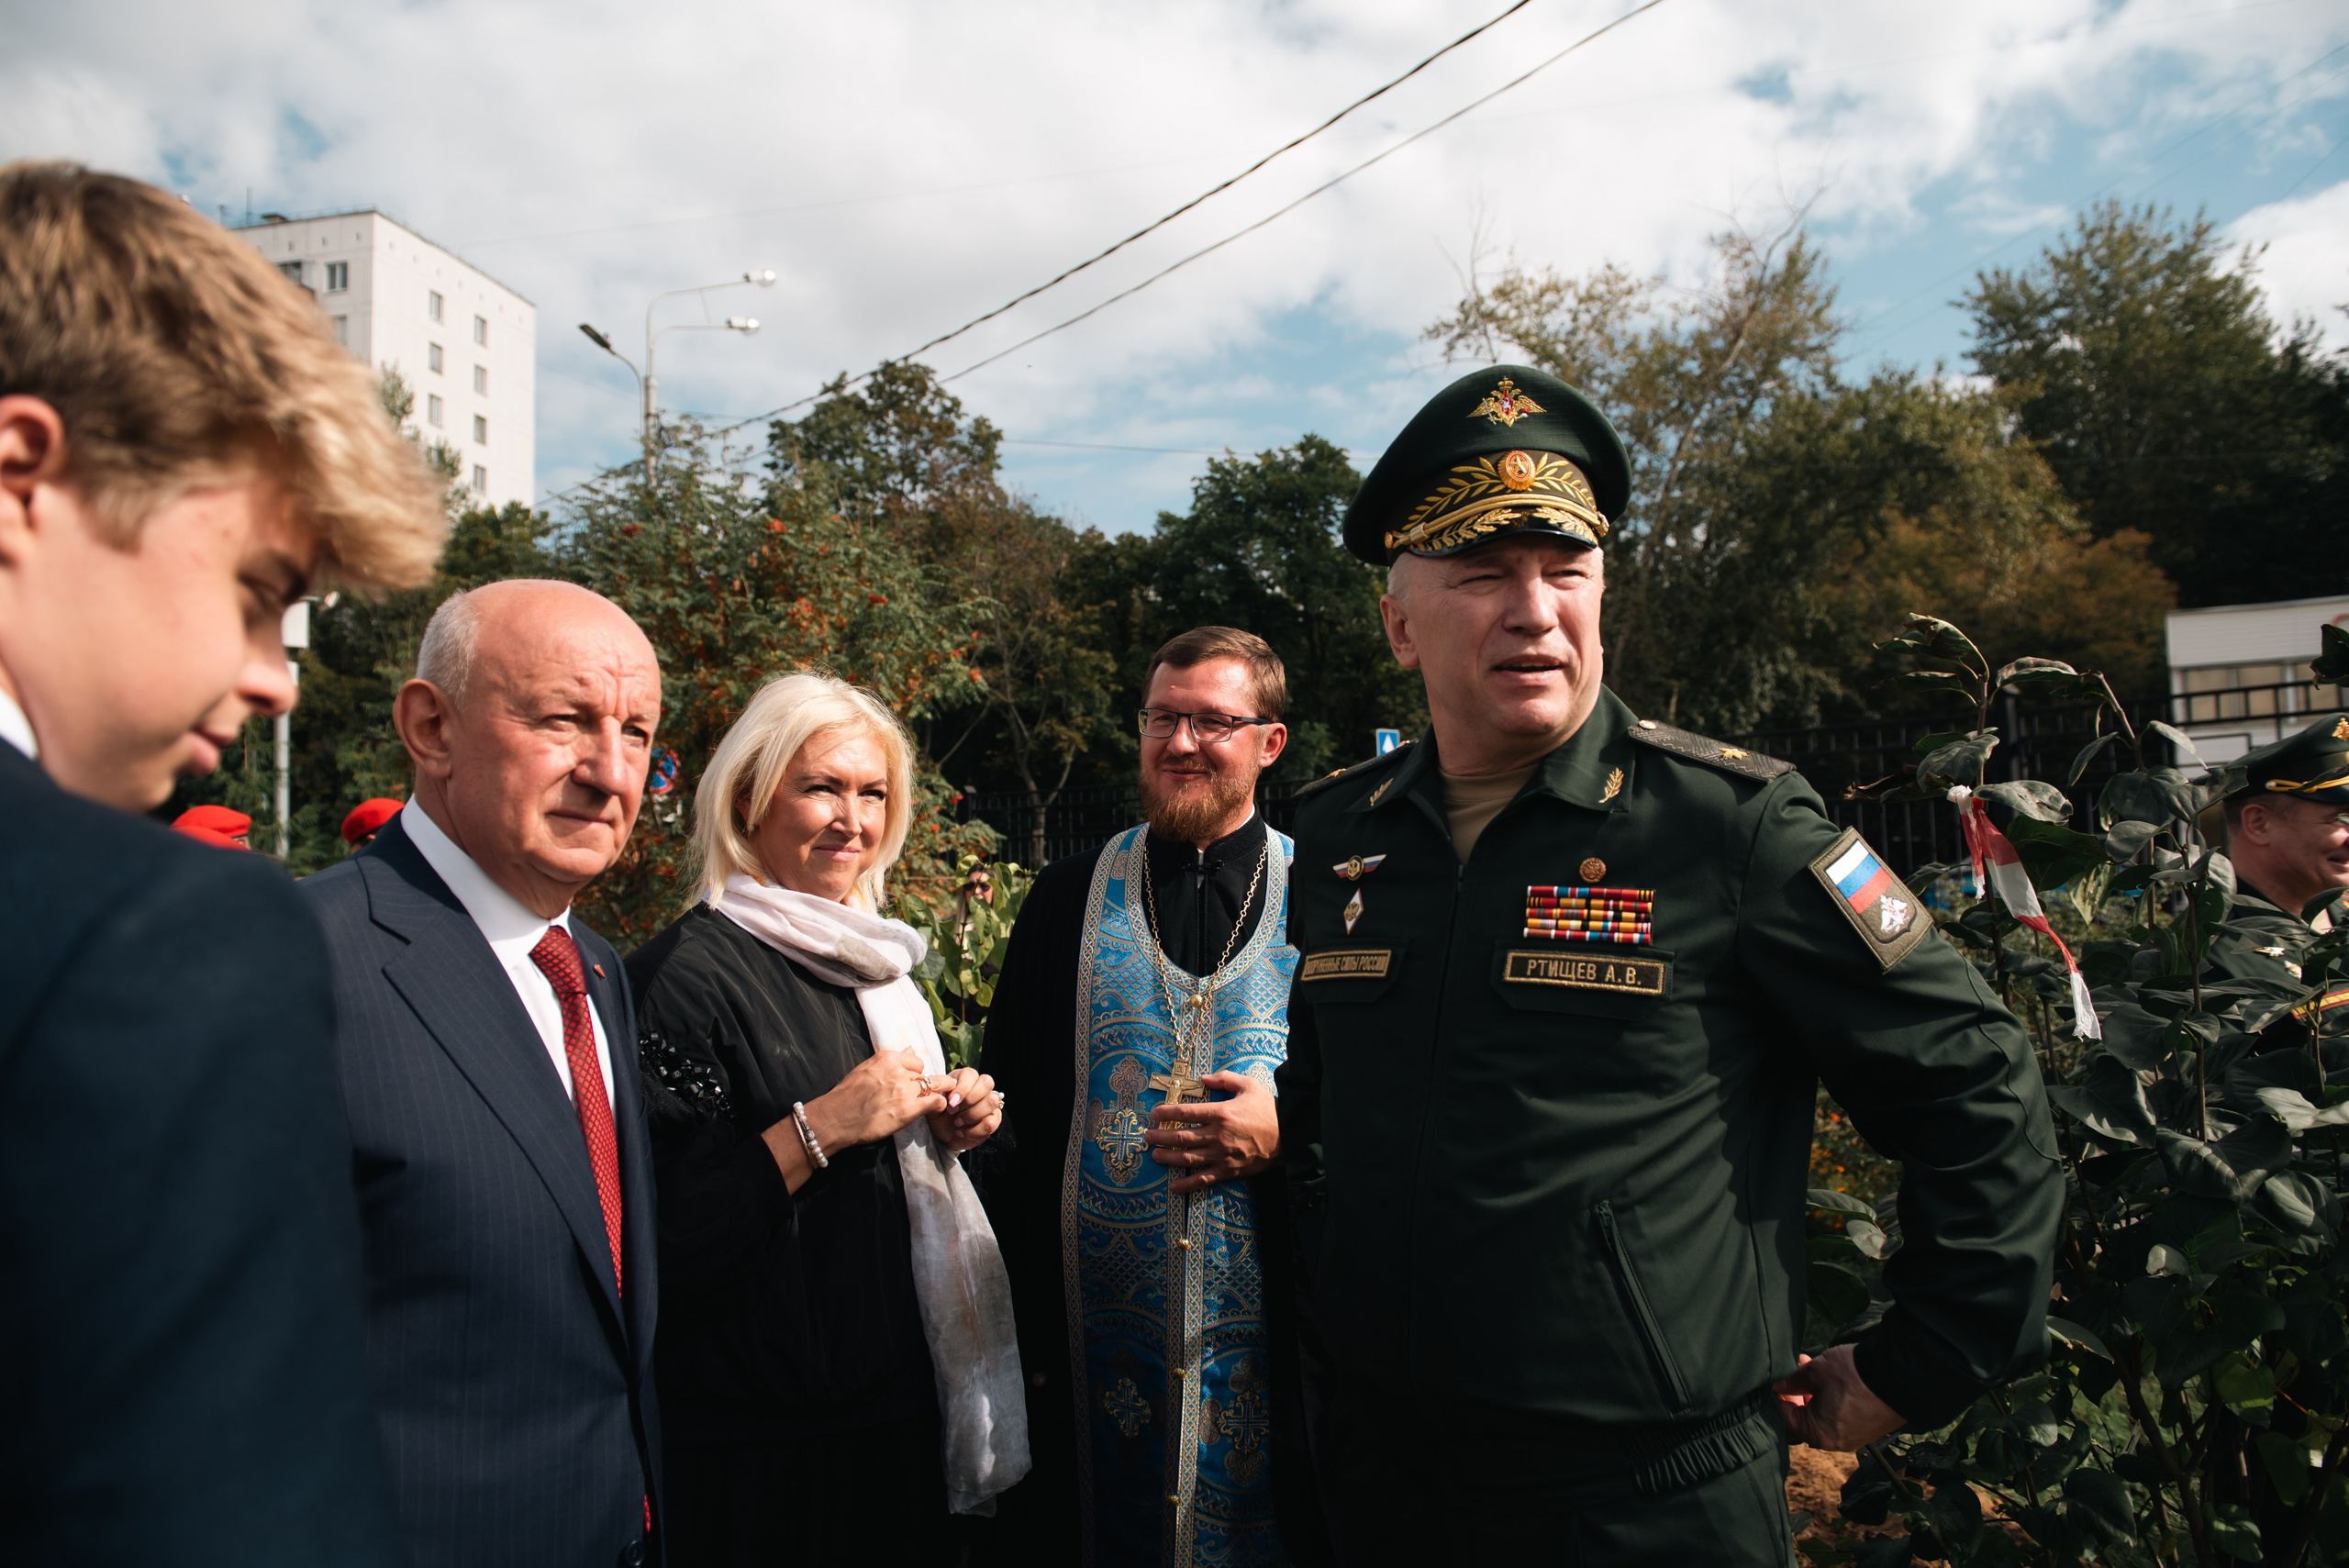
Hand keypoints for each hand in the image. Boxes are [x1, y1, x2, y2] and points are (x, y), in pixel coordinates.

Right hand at [801, 1049, 946, 1153]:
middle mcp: (898, 1071)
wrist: (836, 1118)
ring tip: (933, 1101)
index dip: (916, 1074)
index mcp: (887, 1058)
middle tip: (930, 1092)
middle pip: (925, 1075)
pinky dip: (939, 1105)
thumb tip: (909, 1048)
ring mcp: (904, 1090)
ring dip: (935, 1094)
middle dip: (927, 1084)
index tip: (912, 1083)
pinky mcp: (909, 1109)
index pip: (916, 1062)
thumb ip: (889, 1061)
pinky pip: (936, 1102)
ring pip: (934, 1086)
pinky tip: (936, 1109)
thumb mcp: (866, 1068)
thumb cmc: (846, 1096)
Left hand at [925, 1065, 1000, 1152]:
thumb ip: (936, 1095)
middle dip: (969, 1100)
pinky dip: (974, 1130)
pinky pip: (991, 1122)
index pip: (971, 1074)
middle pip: (987, 1083)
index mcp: (964, 1078)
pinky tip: (962, 1132)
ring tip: (957, 1123)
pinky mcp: (994, 1119)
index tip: (950, 1102)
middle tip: (953, 1111)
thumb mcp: (932, 1104)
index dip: (962, 1088)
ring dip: (971, 1115)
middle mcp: (980, 1088)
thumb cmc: (937, 1115)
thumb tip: (945, 1096)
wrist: (941, 1136)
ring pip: (992, 1101)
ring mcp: (989, 1103)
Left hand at [1145, 1070, 1278, 1194]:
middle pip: (1181, 1137)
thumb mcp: (1249, 1085)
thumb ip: (1224, 1078)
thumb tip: (1203, 1078)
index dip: (1166, 1112)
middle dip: (1160, 1136)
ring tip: (1154, 1154)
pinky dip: (1187, 1184)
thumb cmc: (1268, 1109)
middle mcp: (1217, 1135)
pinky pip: (1204, 1179)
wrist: (1290, 1135)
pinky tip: (1173, 1186)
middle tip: (1147, 1136)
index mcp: (1220, 1113)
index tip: (1154, 1114)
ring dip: (1167, 1157)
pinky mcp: (1229, 1170)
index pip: (1185, 1112)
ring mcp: (1222, 1155)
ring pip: (1187, 1158)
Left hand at [1775, 1345, 1903, 1450]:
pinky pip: (1843, 1415)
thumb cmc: (1853, 1375)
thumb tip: (1777, 1385)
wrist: (1901, 1376)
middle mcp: (1836, 1442)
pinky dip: (1833, 1397)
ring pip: (1824, 1414)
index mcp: (1819, 1434)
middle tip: (1797, 1365)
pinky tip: (1834, 1376)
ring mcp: (1855, 1436)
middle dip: (1798, 1390)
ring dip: (1815, 1390)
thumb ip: (1792, 1381)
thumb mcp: (1815, 1372)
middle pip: (1806, 1417)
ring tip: (1814, 1363)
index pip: (1787, 1418)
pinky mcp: (1869, 1427)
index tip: (1777, 1379)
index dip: (1779, 1396)